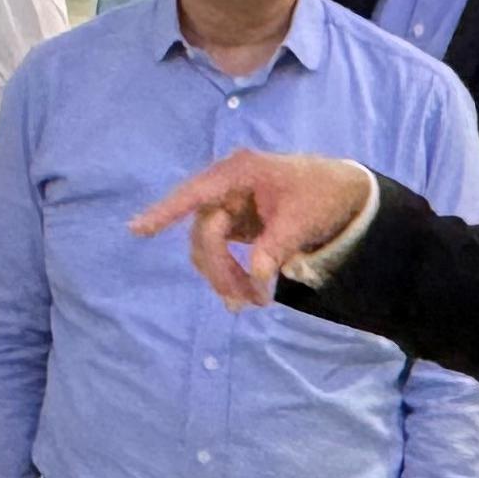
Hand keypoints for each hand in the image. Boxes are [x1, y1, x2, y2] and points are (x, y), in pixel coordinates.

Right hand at [127, 150, 373, 306]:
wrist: (341, 193)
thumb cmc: (320, 194)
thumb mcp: (303, 219)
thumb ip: (276, 245)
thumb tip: (256, 275)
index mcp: (239, 173)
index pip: (195, 194)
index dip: (165, 211)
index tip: (137, 229)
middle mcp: (225, 188)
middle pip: (203, 232)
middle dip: (219, 269)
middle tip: (244, 302)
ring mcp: (227, 207)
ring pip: (206, 248)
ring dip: (223, 277)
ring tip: (253, 303)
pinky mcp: (232, 225)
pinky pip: (218, 254)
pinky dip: (229, 275)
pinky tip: (248, 295)